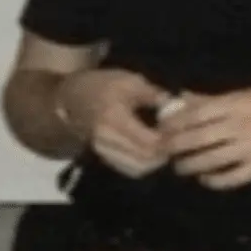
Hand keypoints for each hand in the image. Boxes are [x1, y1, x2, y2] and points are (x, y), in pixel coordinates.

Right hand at [56, 69, 170, 177]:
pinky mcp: (105, 158)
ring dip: (156, 161)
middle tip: (175, 139)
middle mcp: (107, 139)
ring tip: (165, 145)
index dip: (167, 139)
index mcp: (114, 118)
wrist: (72, 99)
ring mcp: (104, 151)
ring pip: (138, 168)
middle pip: (145, 158)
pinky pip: (130, 169)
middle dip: (164, 151)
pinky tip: (153, 152)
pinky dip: (145, 164)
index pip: (148, 141)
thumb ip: (153, 94)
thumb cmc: (103, 85)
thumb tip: (177, 105)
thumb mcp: (129, 81)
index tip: (178, 129)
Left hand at [159, 88, 250, 188]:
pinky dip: (213, 181)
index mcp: (237, 104)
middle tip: (163, 152)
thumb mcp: (248, 95)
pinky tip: (205, 179)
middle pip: (197, 138)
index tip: (161, 130)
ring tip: (179, 167)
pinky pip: (230, 178)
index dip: (174, 124)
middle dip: (174, 147)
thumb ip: (213, 99)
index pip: (195, 114)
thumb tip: (181, 98)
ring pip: (209, 160)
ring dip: (189, 166)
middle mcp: (241, 125)